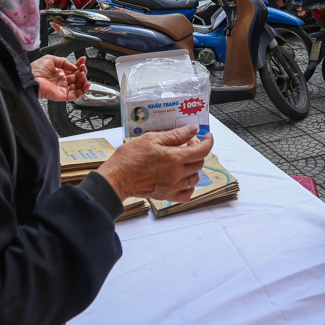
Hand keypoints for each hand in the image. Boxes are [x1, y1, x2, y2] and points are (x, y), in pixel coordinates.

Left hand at [31, 55, 89, 100]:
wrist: (30, 78)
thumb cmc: (36, 69)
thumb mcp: (50, 59)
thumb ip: (63, 61)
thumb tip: (74, 66)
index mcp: (59, 72)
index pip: (73, 69)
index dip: (79, 65)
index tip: (83, 60)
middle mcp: (61, 80)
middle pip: (77, 77)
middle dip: (82, 71)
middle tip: (83, 67)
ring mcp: (62, 88)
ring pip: (78, 86)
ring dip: (83, 80)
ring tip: (82, 74)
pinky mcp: (62, 95)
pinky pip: (75, 95)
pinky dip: (83, 91)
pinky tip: (86, 84)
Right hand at [96, 126, 213, 201]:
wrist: (116, 178)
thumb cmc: (130, 158)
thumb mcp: (152, 139)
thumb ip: (175, 135)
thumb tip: (192, 130)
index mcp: (175, 158)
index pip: (202, 150)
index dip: (208, 141)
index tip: (207, 136)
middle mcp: (177, 174)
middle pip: (199, 163)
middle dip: (197, 151)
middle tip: (187, 144)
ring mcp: (173, 186)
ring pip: (195, 178)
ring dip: (194, 168)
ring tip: (183, 160)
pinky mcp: (166, 195)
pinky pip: (186, 195)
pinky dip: (189, 187)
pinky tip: (183, 179)